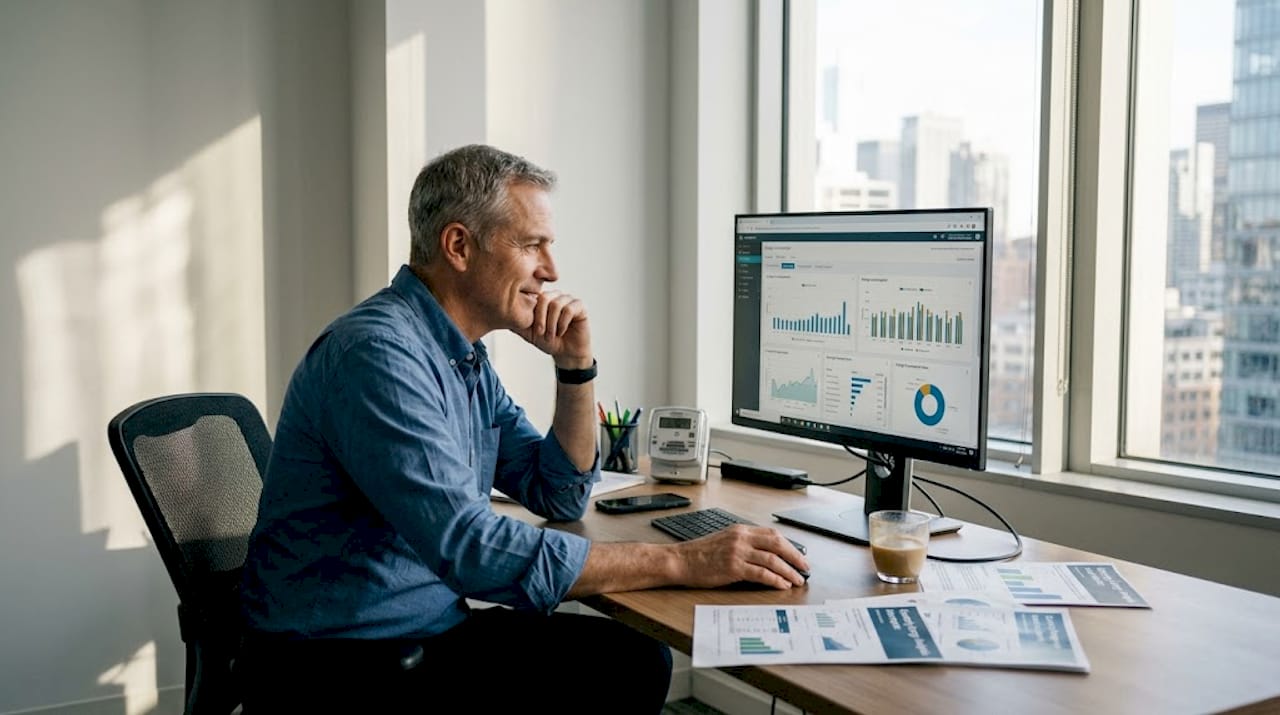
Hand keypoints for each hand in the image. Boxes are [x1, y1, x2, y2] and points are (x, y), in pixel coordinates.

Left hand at [515, 290, 591, 365]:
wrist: (566, 354)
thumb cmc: (548, 341)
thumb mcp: (528, 332)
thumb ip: (517, 322)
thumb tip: (499, 315)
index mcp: (543, 299)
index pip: (533, 296)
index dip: (532, 313)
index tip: (535, 330)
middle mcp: (555, 296)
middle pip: (545, 298)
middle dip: (541, 319)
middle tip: (540, 333)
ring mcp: (568, 300)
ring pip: (556, 304)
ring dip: (552, 324)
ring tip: (551, 336)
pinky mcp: (580, 306)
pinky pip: (569, 310)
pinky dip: (563, 323)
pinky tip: (562, 331)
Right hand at [674, 525, 809, 588]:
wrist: (680, 561)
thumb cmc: (700, 554)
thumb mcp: (724, 541)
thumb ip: (744, 544)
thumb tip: (766, 556)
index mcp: (740, 530)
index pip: (772, 534)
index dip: (789, 545)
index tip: (798, 556)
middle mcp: (741, 538)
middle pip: (777, 544)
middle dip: (795, 556)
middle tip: (805, 567)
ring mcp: (737, 552)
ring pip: (772, 560)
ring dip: (789, 571)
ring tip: (797, 580)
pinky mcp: (733, 568)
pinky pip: (761, 574)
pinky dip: (775, 580)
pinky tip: (782, 585)